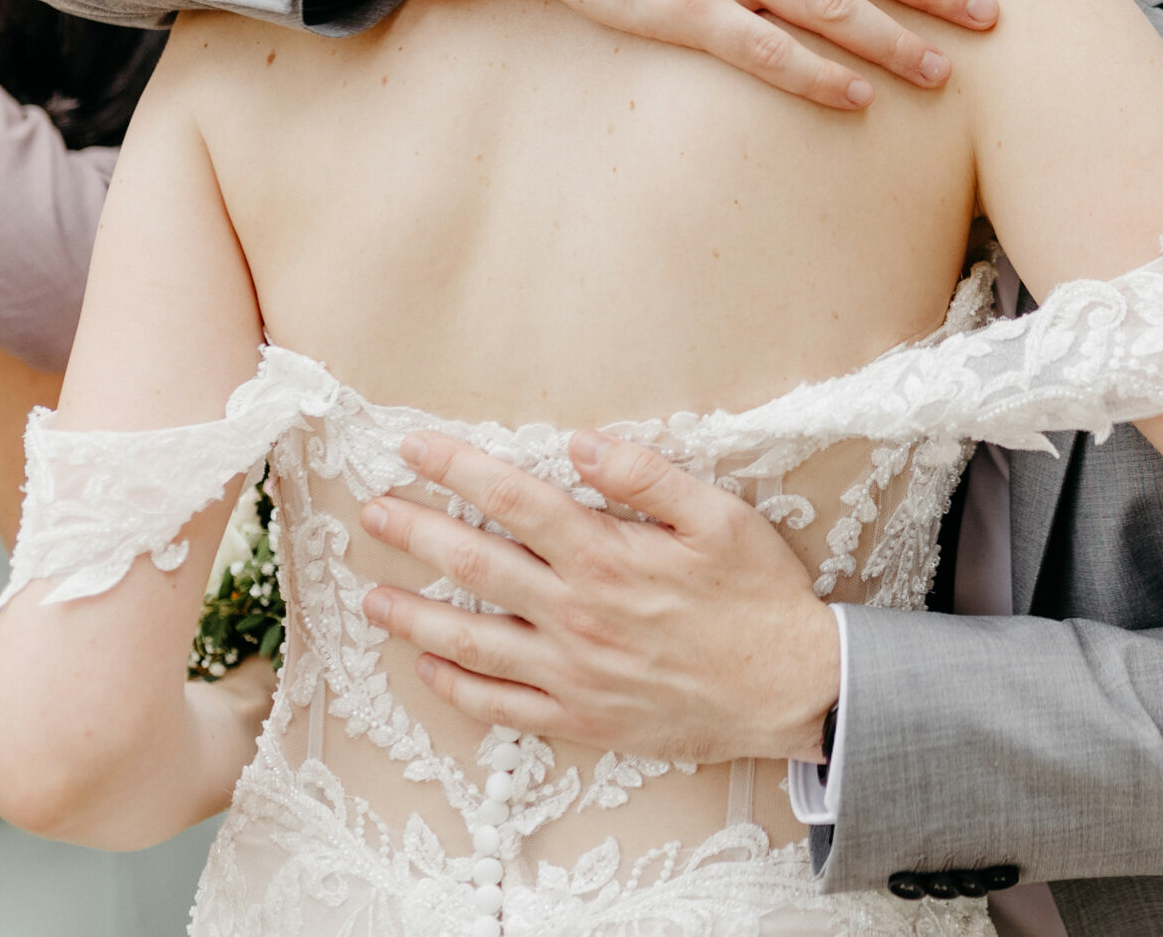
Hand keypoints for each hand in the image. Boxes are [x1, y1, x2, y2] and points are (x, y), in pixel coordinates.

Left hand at [356, 430, 840, 763]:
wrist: (792, 691)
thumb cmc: (760, 598)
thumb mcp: (722, 518)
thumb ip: (648, 477)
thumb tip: (580, 441)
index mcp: (608, 557)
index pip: (515, 501)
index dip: (459, 469)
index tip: (415, 447)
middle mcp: (577, 615)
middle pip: (476, 565)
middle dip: (416, 533)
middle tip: (372, 510)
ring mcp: (573, 674)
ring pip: (471, 641)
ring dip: (415, 615)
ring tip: (371, 596)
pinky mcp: (581, 720)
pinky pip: (500, 708)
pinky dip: (457, 688)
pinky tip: (428, 668)